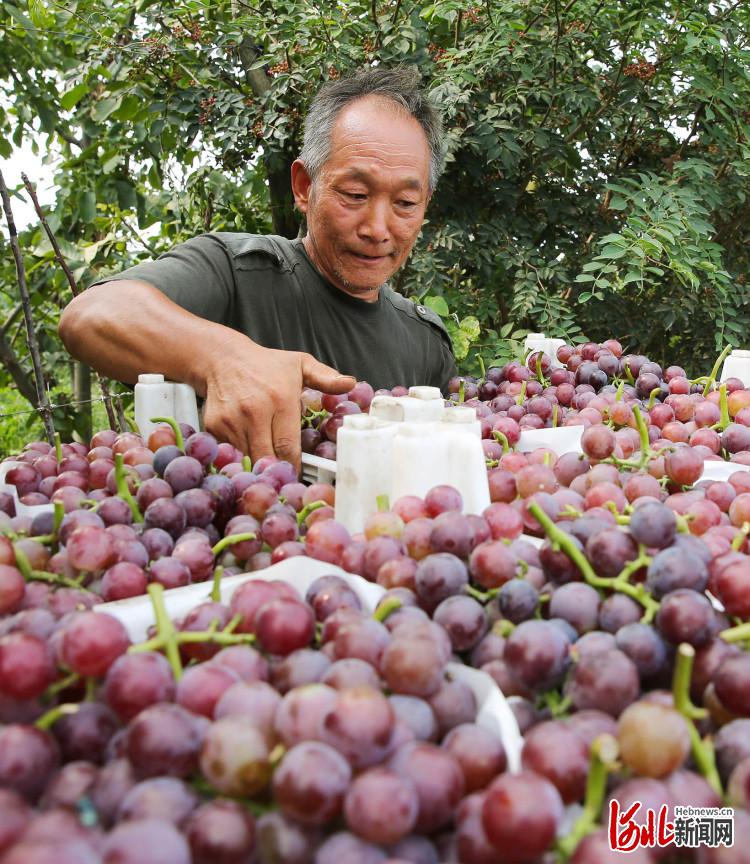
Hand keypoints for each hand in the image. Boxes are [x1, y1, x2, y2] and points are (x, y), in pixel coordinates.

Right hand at [200, 335, 354, 469]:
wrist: (222, 358)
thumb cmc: (266, 365)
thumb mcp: (300, 364)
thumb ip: (326, 377)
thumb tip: (351, 383)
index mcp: (280, 399)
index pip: (287, 446)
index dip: (294, 466)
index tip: (299, 475)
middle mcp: (254, 412)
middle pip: (266, 458)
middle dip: (276, 471)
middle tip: (285, 477)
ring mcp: (231, 421)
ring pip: (248, 458)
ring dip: (258, 465)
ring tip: (268, 465)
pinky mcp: (214, 427)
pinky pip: (230, 452)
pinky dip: (240, 456)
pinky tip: (249, 450)